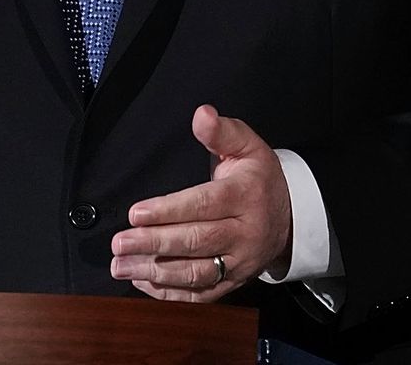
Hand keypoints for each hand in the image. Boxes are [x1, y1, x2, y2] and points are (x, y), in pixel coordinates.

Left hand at [109, 104, 292, 302]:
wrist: (290, 219)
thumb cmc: (259, 179)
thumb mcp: (248, 147)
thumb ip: (222, 132)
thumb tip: (200, 114)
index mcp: (247, 195)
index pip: (205, 204)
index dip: (169, 211)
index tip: (135, 213)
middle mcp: (246, 232)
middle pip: (197, 241)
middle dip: (154, 243)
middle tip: (119, 242)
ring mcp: (240, 263)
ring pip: (196, 273)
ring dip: (155, 271)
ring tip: (121, 266)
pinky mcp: (233, 284)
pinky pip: (200, 295)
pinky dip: (169, 293)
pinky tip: (142, 282)